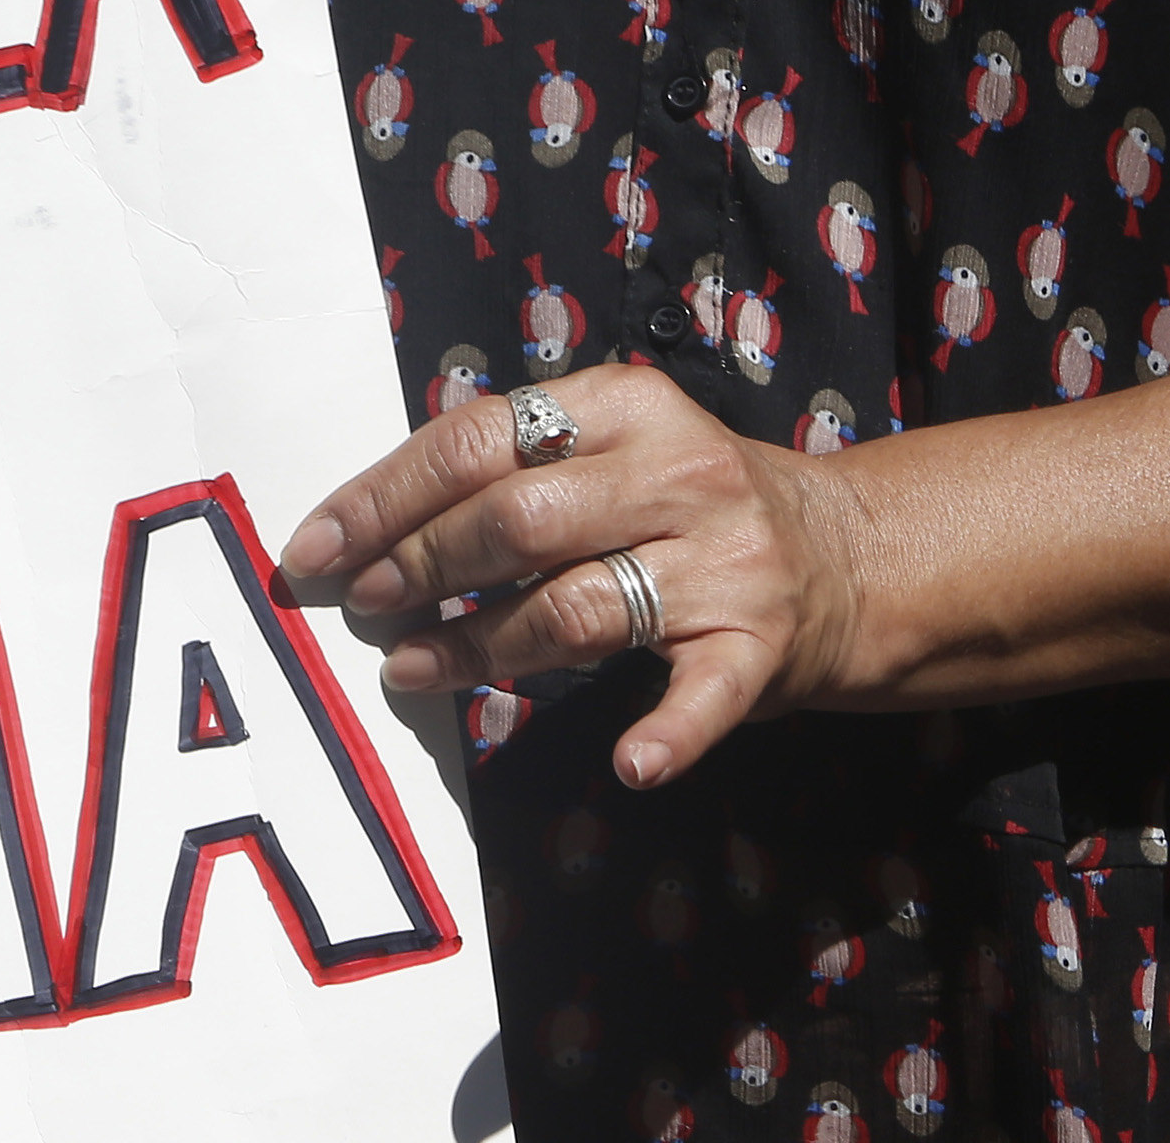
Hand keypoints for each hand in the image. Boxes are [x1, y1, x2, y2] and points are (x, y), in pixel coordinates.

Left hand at [277, 363, 875, 788]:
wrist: (852, 555)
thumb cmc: (687, 501)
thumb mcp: (611, 447)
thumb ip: (514, 466)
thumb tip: (370, 518)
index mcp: (622, 406)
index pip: (478, 441)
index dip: (386, 496)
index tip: (317, 544)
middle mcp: (677, 475)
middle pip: (518, 521)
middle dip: (420, 564)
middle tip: (358, 602)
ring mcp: (724, 563)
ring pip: (575, 606)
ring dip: (477, 646)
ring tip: (405, 667)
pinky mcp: (761, 646)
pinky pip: (702, 695)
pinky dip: (667, 733)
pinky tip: (627, 763)